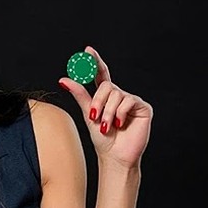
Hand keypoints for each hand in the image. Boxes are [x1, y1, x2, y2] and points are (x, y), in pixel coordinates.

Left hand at [58, 46, 152, 169]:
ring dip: (107, 112)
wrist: (115, 157)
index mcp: (106, 96)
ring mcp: (132, 101)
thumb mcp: (88, 115)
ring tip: (106, 126)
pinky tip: (120, 124)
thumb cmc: (102, 139)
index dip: (95, 62)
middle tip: (93, 117)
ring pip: (116, 94)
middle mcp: (120, 95)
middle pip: (106, 85)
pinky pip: (129, 100)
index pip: (101, 74)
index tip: (88, 50)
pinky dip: (120, 112)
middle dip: (97, 101)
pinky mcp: (143, 108)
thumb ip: (80, 95)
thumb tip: (63, 79)